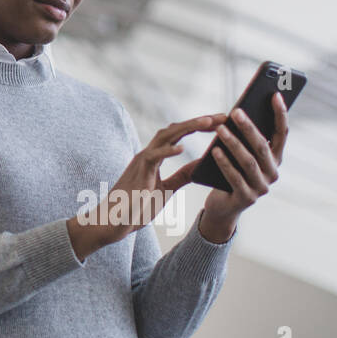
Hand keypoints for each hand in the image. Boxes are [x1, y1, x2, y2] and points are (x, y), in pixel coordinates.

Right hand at [77, 112, 227, 248]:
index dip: (198, 126)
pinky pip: (153, 157)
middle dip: (199, 121)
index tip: (220, 122)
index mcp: (155, 157)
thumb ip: (182, 176)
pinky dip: (167, 151)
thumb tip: (201, 165)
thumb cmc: (136, 207)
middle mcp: (148, 154)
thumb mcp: (167, 190)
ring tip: (208, 122)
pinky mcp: (138, 173)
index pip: (179, 135)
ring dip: (187, 127)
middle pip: (175, 130)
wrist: (112, 221)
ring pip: (165, 136)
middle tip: (223, 116)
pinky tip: (182, 148)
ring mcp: (142, 161)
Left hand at [204, 92, 288, 227]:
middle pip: (262, 147)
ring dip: (234, 144)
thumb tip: (240, 111)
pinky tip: (214, 150)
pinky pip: (234, 178)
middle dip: (249, 128)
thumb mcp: (240, 152)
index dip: (280, 114)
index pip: (281, 133)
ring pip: (248, 162)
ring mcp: (261, 187)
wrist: (223, 205)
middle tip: (236, 111)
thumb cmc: (232, 171)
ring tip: (221, 129)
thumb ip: (245, 137)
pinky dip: (225, 163)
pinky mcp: (246, 198)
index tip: (275, 95)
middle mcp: (273, 173)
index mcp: (275, 158)